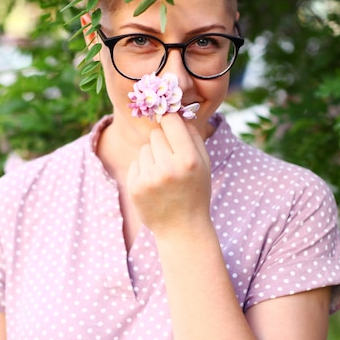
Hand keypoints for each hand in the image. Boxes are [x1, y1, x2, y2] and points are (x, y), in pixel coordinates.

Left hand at [127, 113, 210, 235]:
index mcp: (189, 160)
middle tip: (172, 160)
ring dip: (153, 157)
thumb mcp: (204, 164)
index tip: (171, 124)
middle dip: (163, 143)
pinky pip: (136, 163)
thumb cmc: (196, 192)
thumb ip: (193, 135)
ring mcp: (149, 179)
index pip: (171, 122)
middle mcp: (168, 168)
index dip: (171, 121)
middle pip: (156, 135)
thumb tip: (177, 111)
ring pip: (145, 149)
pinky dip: (143, 170)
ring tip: (164, 175)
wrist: (182, 228)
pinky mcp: (135, 187)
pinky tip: (154, 185)